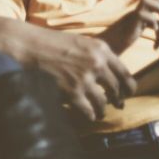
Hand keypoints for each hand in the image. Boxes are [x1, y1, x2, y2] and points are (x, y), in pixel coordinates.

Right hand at [0, 17, 136, 121]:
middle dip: (118, 100)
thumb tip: (108, 73)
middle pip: (116, 89)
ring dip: (102, 110)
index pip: (125, 72)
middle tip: (118, 105)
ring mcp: (85, 78)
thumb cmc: (52, 43)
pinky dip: (90, 116)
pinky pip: (88, 110)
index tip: (128, 93)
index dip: (129, 86)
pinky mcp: (72, 91)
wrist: (29, 45)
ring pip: (103, 103)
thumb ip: (96, 55)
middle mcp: (97, 63)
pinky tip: (89, 116)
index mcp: (101, 49)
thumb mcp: (80, 42)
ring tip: (100, 113)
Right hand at [99, 0, 158, 54]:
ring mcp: (136, 13)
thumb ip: (158, 24)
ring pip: (152, 2)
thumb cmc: (129, 35)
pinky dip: (155, 25)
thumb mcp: (147, 28)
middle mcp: (140, 7)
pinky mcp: (133, 21)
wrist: (112, 42)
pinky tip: (156, 35)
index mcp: (145, 7)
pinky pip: (147, 17)